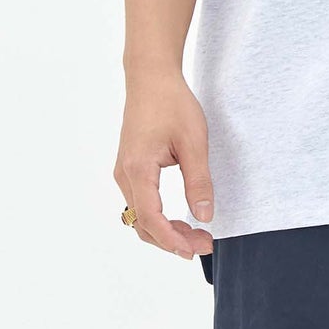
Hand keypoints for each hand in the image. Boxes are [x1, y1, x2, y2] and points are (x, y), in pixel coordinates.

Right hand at [115, 70, 214, 257]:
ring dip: (165, 232)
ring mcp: (124, 173)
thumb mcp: (194, 142)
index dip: (171, 240)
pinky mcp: (129, 170)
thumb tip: (204, 217)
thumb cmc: (172, 104)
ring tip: (196, 237)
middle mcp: (125, 174)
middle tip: (204, 245)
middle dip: (172, 241)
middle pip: (142, 224)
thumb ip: (199, 181)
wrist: (151, 78)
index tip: (194, 250)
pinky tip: (180, 222)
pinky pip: (140, 205)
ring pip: (140, 217)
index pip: (150, 218)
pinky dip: (158, 219)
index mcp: (138, 169)